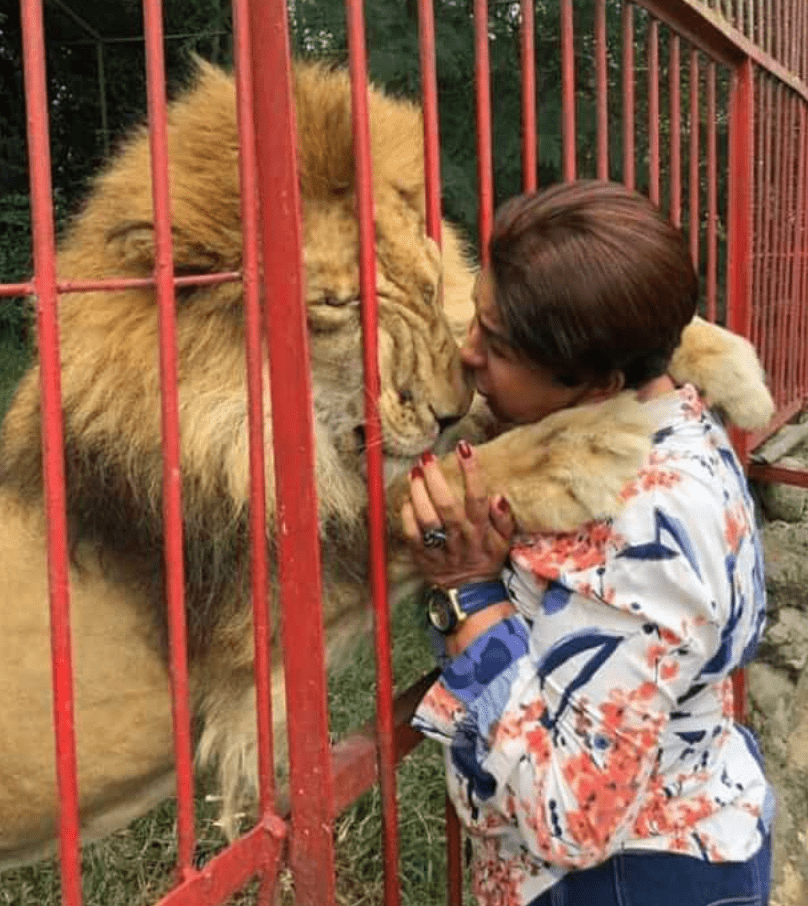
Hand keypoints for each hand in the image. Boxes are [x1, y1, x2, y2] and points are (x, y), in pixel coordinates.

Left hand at [400, 440, 514, 587]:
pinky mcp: (423, 557)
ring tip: (415, 473)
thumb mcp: (504, 541)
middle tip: (428, 458)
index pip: (477, 498)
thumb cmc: (486, 558)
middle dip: (436, 479)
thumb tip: (498, 495)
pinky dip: (407, 515)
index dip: (471, 472)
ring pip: (426, 519)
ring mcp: (440, 549)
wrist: (470, 592)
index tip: (465, 447)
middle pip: (447, 506)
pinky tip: (407, 498)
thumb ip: (503, 518)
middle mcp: (460, 538)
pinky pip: (411, 535)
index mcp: (481, 531)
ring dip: (418, 493)